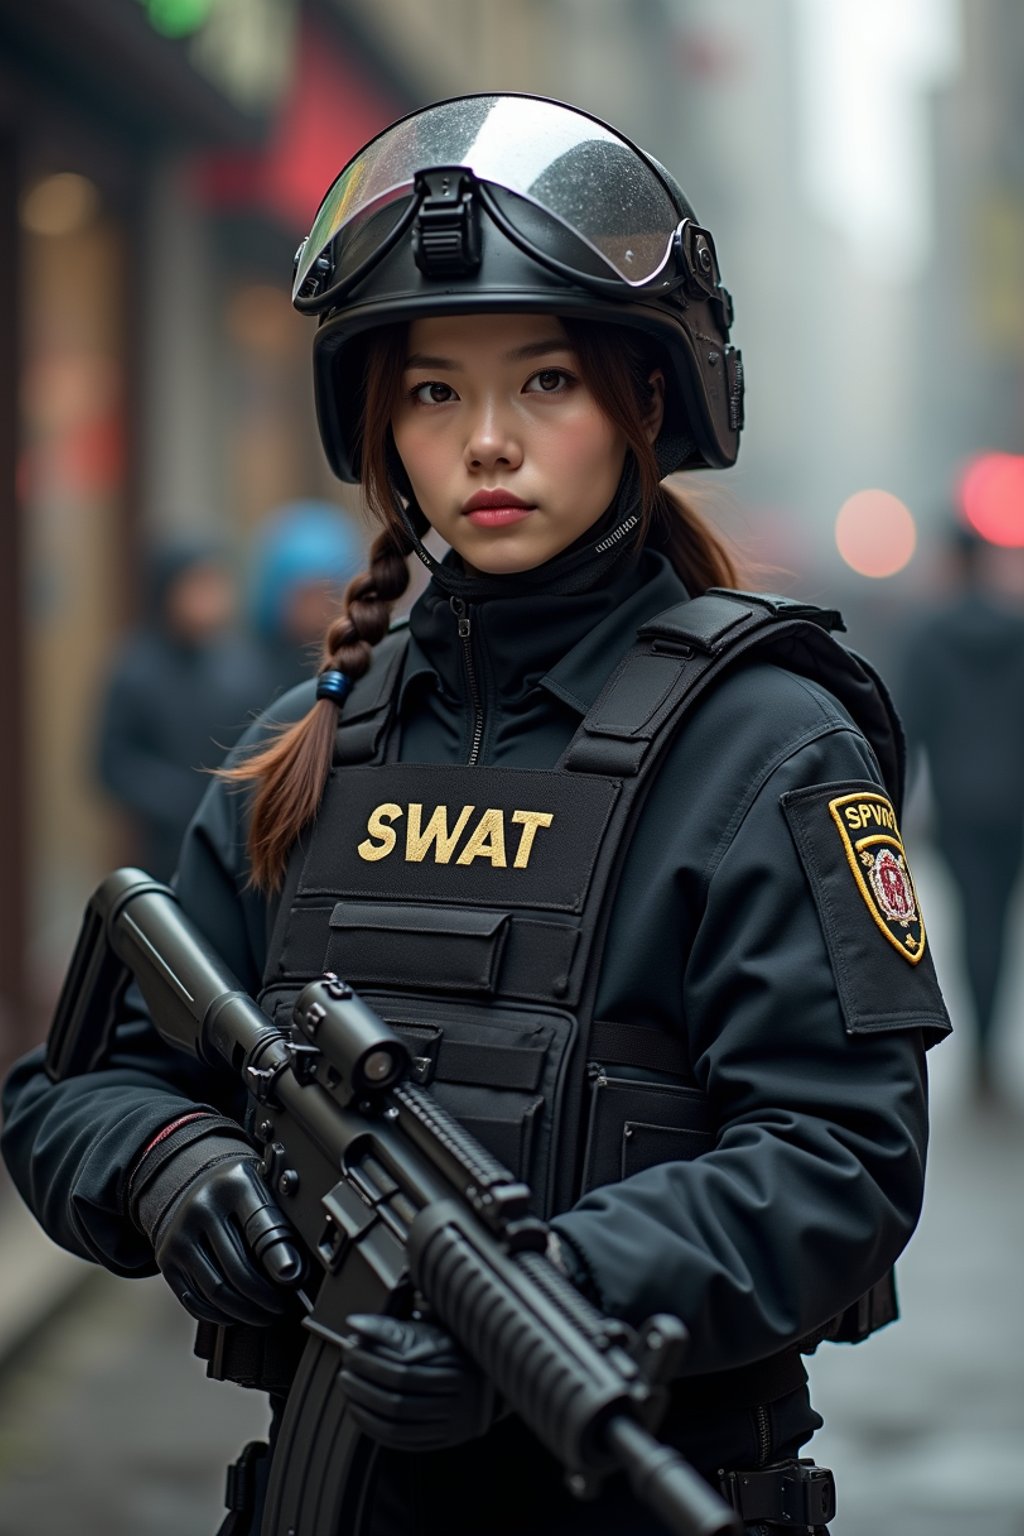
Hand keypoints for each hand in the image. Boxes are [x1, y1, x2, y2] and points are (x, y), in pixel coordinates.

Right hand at [132, 1133, 302, 1326]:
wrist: (190, 1183)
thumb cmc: (236, 1192)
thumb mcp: (260, 1187)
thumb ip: (277, 1219)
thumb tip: (294, 1269)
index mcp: (234, 1184)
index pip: (260, 1227)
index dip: (279, 1259)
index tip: (293, 1280)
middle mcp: (202, 1207)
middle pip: (237, 1269)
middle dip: (264, 1297)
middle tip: (280, 1306)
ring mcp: (179, 1235)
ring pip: (216, 1291)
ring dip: (244, 1312)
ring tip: (262, 1314)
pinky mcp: (166, 1259)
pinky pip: (194, 1299)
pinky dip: (219, 1314)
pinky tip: (236, 1313)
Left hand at [340, 1315, 497, 1451]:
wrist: (491, 1383)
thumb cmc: (453, 1349)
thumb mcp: (432, 1329)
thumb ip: (394, 1328)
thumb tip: (354, 1323)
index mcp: (453, 1361)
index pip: (403, 1363)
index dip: (371, 1355)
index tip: (351, 1341)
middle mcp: (454, 1393)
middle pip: (398, 1391)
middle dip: (365, 1377)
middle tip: (345, 1363)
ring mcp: (449, 1419)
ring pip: (397, 1418)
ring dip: (363, 1403)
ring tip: (347, 1384)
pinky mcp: (443, 1439)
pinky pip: (401, 1439)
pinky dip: (374, 1427)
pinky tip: (359, 1411)